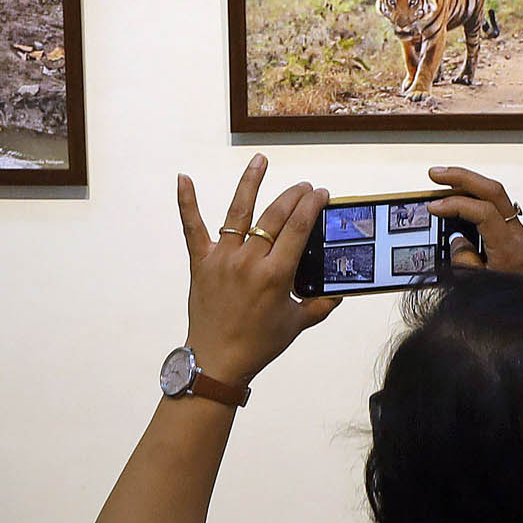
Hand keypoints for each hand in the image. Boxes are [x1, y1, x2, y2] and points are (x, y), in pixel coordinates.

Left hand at [177, 155, 337, 384]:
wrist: (217, 361)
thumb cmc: (257, 344)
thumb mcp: (296, 324)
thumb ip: (320, 305)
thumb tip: (339, 293)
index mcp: (275, 275)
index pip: (297, 228)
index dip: (311, 206)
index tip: (320, 194)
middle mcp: (249, 262)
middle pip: (274, 216)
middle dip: (293, 196)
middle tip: (304, 186)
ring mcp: (222, 259)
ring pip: (238, 213)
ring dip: (250, 183)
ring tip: (260, 160)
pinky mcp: (201, 263)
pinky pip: (192, 228)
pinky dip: (187, 203)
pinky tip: (183, 178)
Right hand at [427, 166, 522, 277]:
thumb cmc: (510, 302)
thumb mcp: (478, 285)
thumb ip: (464, 260)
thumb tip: (457, 241)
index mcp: (510, 246)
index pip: (484, 211)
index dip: (456, 205)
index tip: (434, 207)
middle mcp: (517, 234)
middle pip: (493, 192)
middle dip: (463, 178)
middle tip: (436, 174)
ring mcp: (517, 232)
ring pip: (495, 195)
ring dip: (468, 184)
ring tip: (443, 180)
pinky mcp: (513, 235)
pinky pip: (494, 206)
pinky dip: (475, 198)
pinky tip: (459, 198)